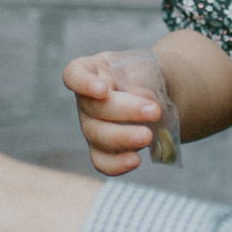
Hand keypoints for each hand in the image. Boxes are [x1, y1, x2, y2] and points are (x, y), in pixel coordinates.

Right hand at [62, 49, 162, 175]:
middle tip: (155, 111)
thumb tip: (141, 98)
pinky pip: (102, 161)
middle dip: (126, 111)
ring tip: (148, 136)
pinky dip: (117, 163)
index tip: (103, 89)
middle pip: (93, 108)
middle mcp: (86, 100)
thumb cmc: (145, 77)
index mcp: (93, 71)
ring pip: (97, 136)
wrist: (157, 96)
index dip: (83, 83)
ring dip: (124, 137)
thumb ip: (142, 79)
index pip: (74, 74)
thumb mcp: (146, 68)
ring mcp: (91, 126)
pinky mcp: (101, 149)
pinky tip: (135, 160)